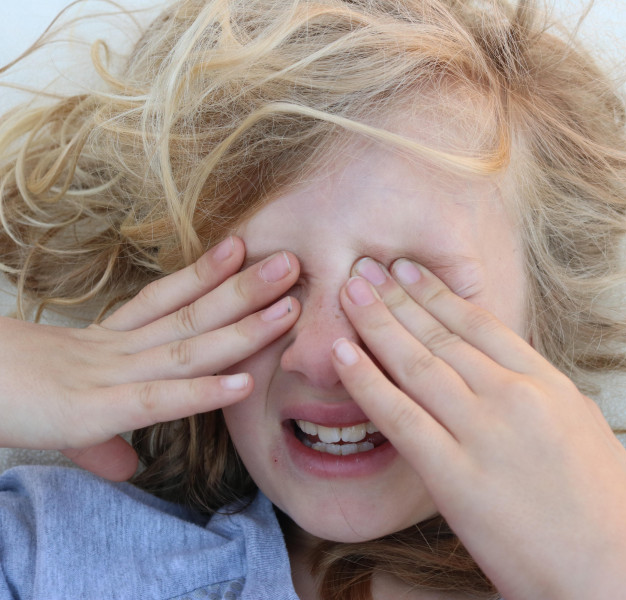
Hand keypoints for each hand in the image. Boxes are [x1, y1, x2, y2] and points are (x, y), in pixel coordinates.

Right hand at [0, 238, 299, 480]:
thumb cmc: (4, 392)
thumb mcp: (65, 420)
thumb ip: (105, 438)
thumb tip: (129, 464)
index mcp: (110, 344)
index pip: (165, 301)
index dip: (206, 274)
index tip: (243, 247)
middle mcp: (118, 350)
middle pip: (191, 313)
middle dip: (244, 289)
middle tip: (293, 261)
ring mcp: (110, 376)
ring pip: (189, 347)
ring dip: (243, 326)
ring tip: (289, 303)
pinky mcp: (95, 412)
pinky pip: (160, 400)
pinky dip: (204, 392)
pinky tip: (245, 381)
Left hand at [330, 257, 625, 599]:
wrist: (612, 571)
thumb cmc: (607, 508)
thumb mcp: (587, 429)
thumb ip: (548, 393)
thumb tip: (519, 370)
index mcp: (546, 382)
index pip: (480, 324)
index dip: (436, 293)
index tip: (408, 271)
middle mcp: (512, 396)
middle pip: (441, 335)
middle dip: (396, 298)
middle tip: (363, 268)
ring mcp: (482, 433)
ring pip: (416, 364)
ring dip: (376, 323)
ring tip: (347, 293)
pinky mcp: (454, 476)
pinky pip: (400, 417)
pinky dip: (366, 382)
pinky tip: (342, 354)